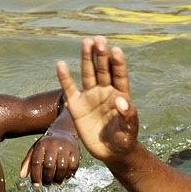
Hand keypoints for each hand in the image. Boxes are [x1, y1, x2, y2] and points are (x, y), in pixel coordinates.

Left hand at [19, 129, 80, 185]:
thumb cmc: (46, 144)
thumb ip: (27, 162)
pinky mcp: (76, 150)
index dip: (35, 176)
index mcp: (41, 144)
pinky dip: (68, 174)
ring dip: (58, 179)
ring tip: (55, 183)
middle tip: (47, 184)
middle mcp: (53, 144)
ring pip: (62, 167)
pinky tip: (65, 177)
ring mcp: (66, 147)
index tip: (36, 185)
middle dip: (47, 179)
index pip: (36, 162)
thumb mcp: (35, 149)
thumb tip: (22, 176)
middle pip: (49, 166)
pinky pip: (73, 166)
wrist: (63, 131)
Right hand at [56, 36, 136, 162]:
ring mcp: (91, 96)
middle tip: (99, 40)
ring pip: (88, 74)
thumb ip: (128, 115)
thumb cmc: (124, 139)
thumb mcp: (129, 130)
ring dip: (87, 58)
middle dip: (101, 55)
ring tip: (87, 42)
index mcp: (121, 94)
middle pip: (103, 69)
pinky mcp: (77, 106)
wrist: (111, 152)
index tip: (116, 50)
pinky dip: (65, 77)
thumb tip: (122, 100)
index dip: (117, 63)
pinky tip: (61, 64)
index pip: (119, 75)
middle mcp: (105, 91)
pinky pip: (69, 89)